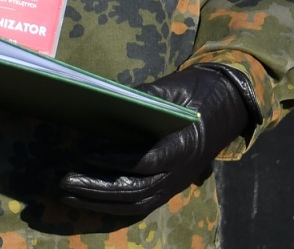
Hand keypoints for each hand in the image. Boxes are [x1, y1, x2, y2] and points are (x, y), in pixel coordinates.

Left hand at [59, 65, 256, 214]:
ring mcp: (175, 182)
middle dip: (98, 188)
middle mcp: (180, 171)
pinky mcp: (169, 187)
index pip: (149, 161)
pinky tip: (88, 200)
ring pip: (136, 202)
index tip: (87, 151)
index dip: (117, 159)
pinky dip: (113, 205)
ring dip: (100, 201)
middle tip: (65, 180)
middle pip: (136, 188)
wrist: (227, 107)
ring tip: (68, 193)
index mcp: (184, 145)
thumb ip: (145, 96)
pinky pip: (141, 204)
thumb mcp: (174, 87)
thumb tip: (108, 98)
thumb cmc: (198, 93)